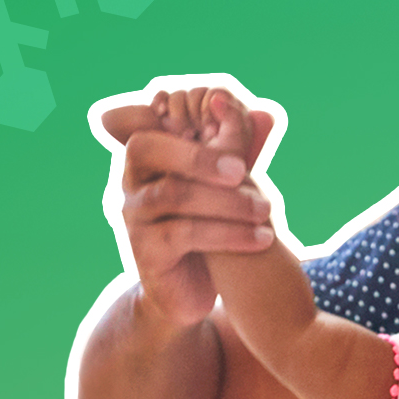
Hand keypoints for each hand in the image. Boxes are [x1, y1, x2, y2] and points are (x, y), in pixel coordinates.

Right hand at [102, 88, 276, 326]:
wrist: (192, 289)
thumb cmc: (211, 227)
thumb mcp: (225, 186)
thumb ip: (239, 149)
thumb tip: (266, 113)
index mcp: (149, 156)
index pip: (149, 118)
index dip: (181, 110)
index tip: (222, 108)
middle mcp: (132, 180)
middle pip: (148, 148)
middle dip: (199, 154)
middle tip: (243, 168)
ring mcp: (135, 216)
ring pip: (174, 194)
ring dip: (227, 200)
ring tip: (266, 209)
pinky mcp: (146, 251)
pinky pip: (184, 234)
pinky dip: (228, 234)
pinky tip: (263, 239)